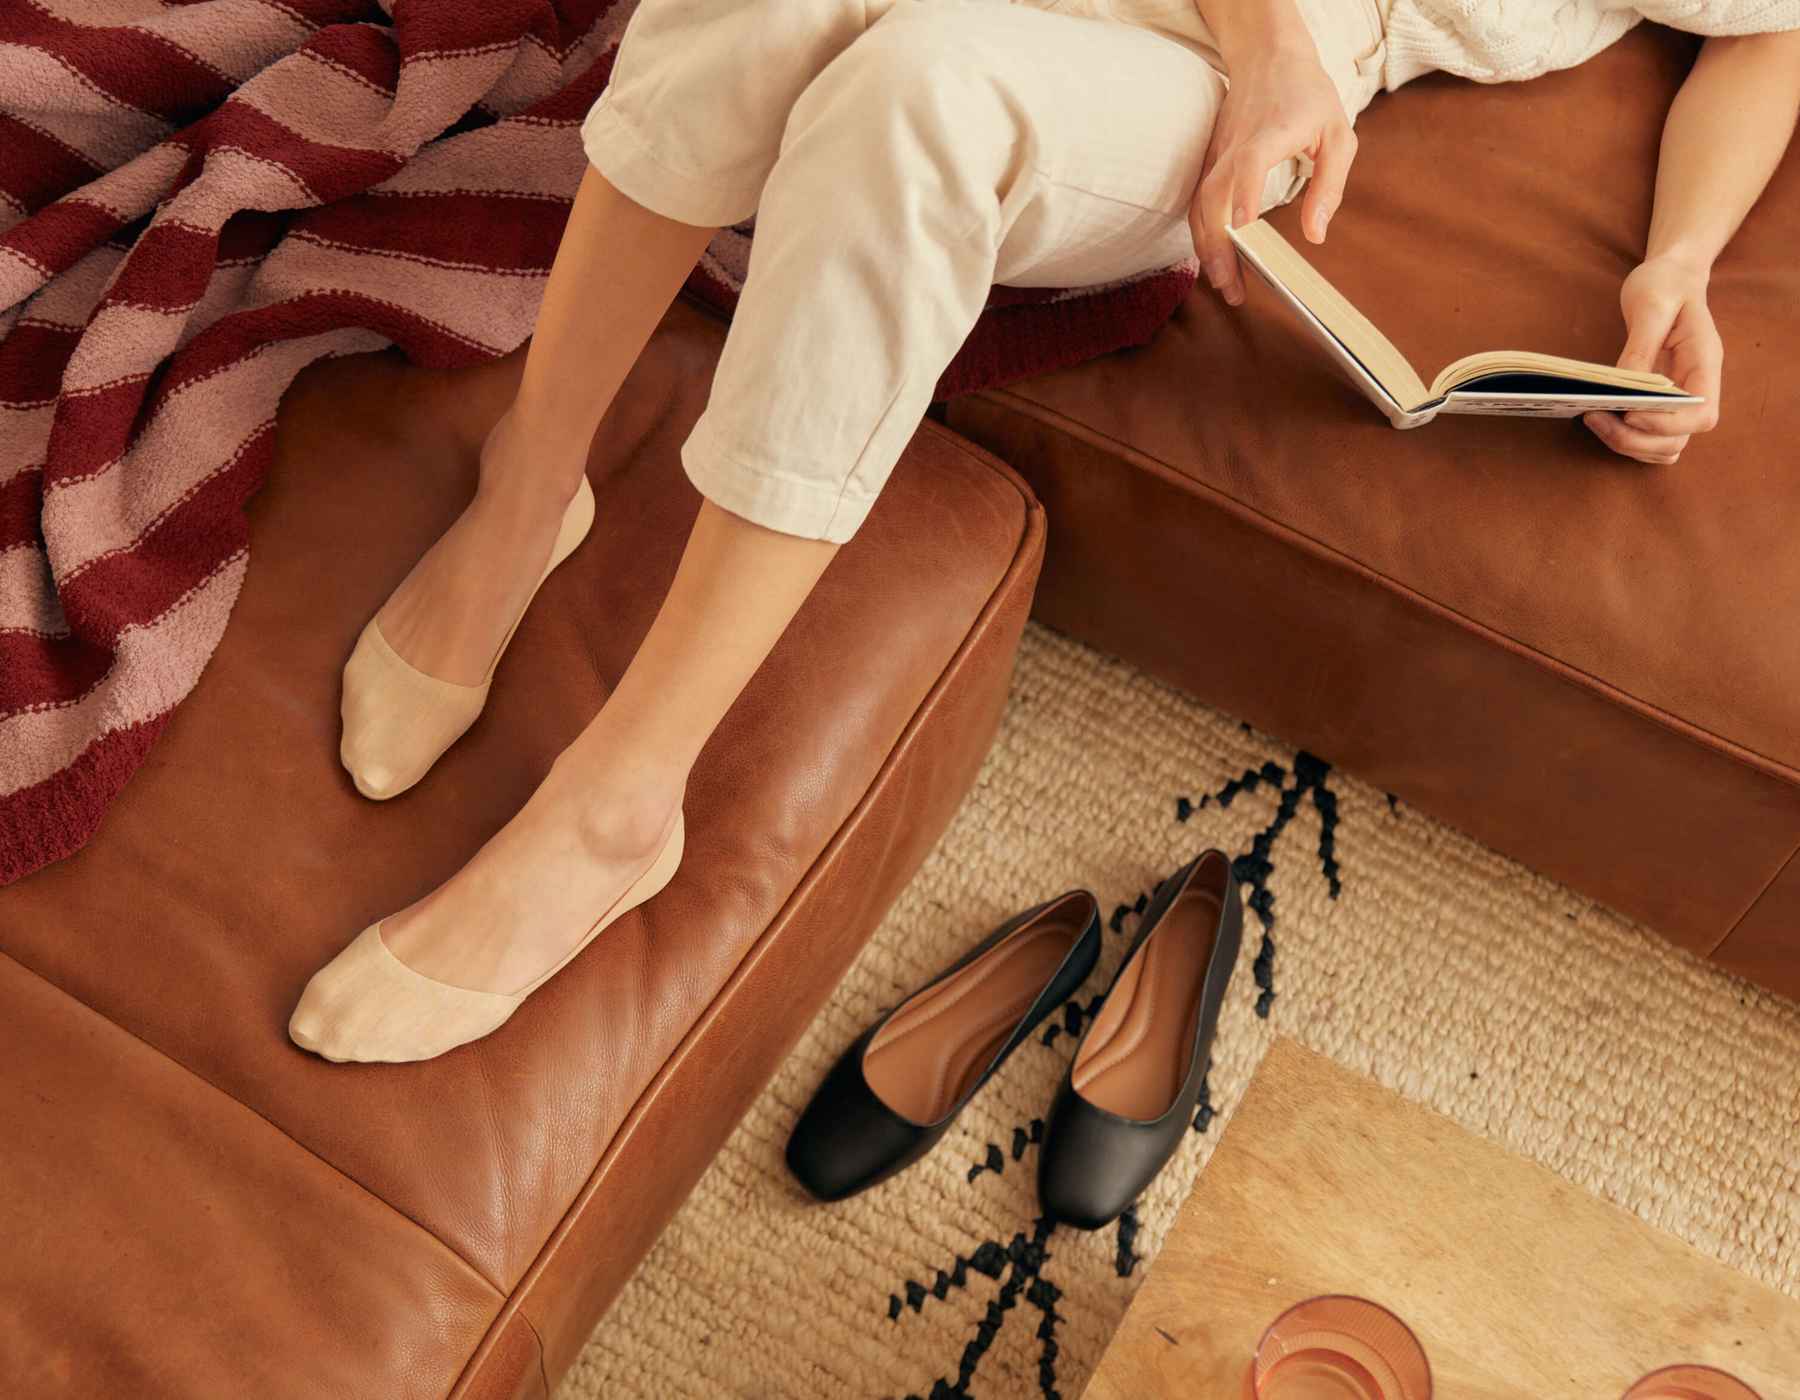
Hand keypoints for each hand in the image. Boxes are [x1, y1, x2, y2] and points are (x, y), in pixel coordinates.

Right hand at [1190, 40, 1356, 304]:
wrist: (1267, 57)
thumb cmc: (1308, 97)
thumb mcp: (1338, 135)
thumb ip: (1329, 185)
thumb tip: (1316, 236)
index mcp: (1270, 133)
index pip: (1249, 162)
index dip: (1243, 192)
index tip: (1243, 225)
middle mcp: (1234, 146)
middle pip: (1213, 198)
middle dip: (1219, 247)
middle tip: (1233, 288)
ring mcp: (1216, 155)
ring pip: (1199, 207)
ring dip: (1207, 249)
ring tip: (1225, 285)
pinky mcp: (1210, 163)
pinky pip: (1199, 205)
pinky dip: (1204, 237)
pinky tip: (1217, 262)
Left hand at [1584, 255, 1722, 463]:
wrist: (1670, 278)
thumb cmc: (1665, 285)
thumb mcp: (1652, 305)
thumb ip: (1640, 347)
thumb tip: (1626, 384)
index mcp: (1705, 363)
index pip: (1701, 414)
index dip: (1666, 425)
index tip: (1630, 413)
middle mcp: (1697, 387)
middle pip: (1677, 440)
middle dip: (1634, 439)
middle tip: (1593, 416)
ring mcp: (1680, 399)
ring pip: (1664, 447)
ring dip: (1627, 444)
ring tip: (1592, 417)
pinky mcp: (1660, 402)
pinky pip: (1651, 440)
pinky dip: (1628, 442)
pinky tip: (1602, 419)